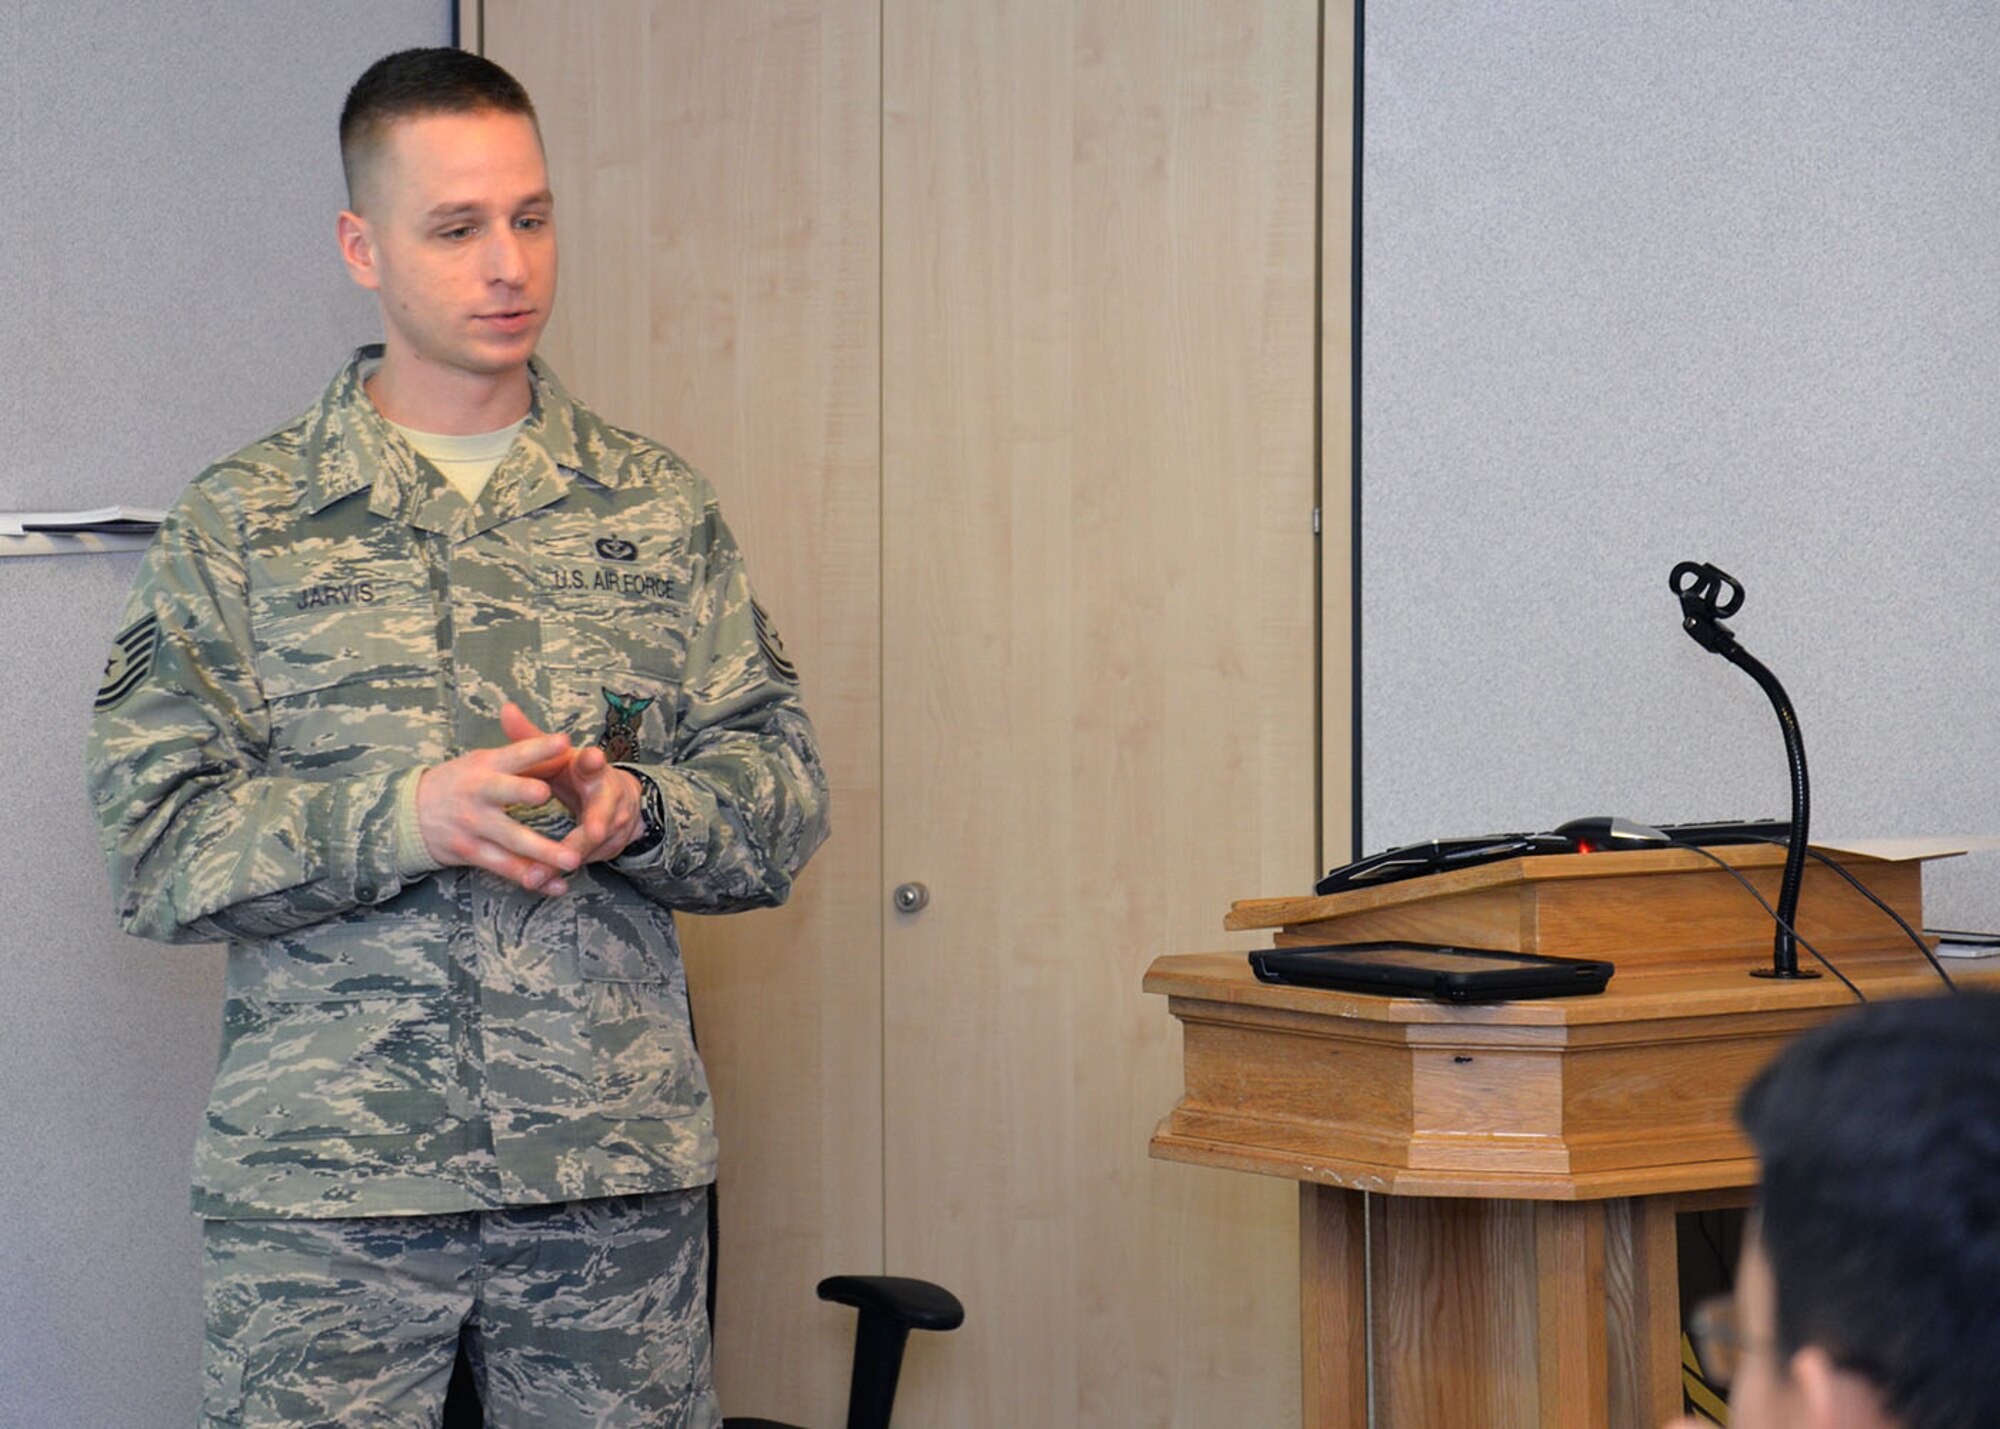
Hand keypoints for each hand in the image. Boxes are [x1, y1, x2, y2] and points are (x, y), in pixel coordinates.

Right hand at [415, 731, 582, 894]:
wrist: (410, 813)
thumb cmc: (461, 782)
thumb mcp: (484, 762)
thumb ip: (523, 758)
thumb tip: (565, 746)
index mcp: (487, 765)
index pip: (516, 753)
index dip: (539, 748)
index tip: (564, 742)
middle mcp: (480, 793)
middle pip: (504, 792)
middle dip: (523, 792)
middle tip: (546, 794)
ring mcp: (476, 825)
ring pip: (512, 839)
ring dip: (543, 851)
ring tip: (572, 860)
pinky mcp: (473, 852)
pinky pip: (507, 868)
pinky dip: (534, 878)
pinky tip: (558, 886)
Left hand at [499, 702, 644, 864]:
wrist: (619, 798)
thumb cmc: (577, 773)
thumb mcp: (556, 755)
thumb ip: (530, 738)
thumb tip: (505, 708)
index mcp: (592, 768)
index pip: (595, 761)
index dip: (594, 760)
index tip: (590, 756)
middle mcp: (610, 794)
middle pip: (605, 810)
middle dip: (598, 822)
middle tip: (591, 833)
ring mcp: (615, 822)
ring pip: (595, 843)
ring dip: (574, 855)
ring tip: (545, 870)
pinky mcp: (611, 845)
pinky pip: (590, 860)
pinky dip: (567, 869)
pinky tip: (543, 880)